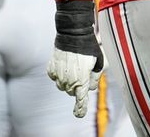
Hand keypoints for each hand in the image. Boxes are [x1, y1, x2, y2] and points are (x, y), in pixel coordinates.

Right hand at [48, 0, 103, 117]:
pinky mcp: (51, 69)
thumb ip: (95, 77)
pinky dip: (60, 74)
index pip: (81, 100)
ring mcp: (58, 75)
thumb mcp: (98, 62)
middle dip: (78, 86)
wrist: (73, 34)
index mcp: (82, 81)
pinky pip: (55, 78)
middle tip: (82, 73)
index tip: (79, 114)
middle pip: (72, 92)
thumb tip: (90, 86)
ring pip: (62, 86)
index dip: (80, 108)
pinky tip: (65, 64)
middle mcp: (68, 81)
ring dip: (68, 81)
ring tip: (74, 67)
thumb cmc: (88, 47)